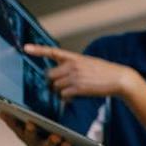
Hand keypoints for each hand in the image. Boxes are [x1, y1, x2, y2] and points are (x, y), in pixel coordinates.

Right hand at [0, 112, 86, 145]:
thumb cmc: (34, 141)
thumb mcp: (22, 133)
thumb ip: (13, 123)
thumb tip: (0, 112)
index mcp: (32, 140)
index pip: (28, 134)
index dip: (29, 130)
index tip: (30, 122)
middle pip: (45, 145)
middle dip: (49, 141)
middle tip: (54, 136)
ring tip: (67, 142)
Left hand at [23, 43, 139, 98]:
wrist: (119, 78)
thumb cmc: (105, 72)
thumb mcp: (89, 63)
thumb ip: (74, 65)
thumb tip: (61, 75)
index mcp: (74, 57)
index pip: (53, 51)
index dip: (37, 50)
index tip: (25, 48)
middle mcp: (73, 65)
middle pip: (50, 75)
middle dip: (53, 82)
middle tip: (61, 85)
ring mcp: (75, 76)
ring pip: (56, 86)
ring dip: (61, 91)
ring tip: (73, 91)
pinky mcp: (79, 87)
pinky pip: (63, 94)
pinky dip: (66, 97)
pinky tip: (74, 97)